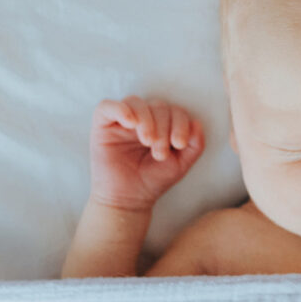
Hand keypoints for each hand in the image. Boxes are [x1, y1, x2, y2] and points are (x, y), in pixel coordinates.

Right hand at [88, 96, 204, 211]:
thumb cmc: (154, 180)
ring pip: (136, 102)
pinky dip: (120, 109)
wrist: (129, 199)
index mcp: (164, 125)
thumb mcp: (181, 164)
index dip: (181, 124)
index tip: (179, 145)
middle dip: (163, 128)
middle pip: (158, 105)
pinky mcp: (103, 124)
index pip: (176, 111)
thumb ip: (195, 145)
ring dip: (146, 120)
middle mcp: (144, 119)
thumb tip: (197, 123)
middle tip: (160, 153)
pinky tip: (130, 123)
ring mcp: (122, 120)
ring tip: (147, 142)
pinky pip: (107, 106)